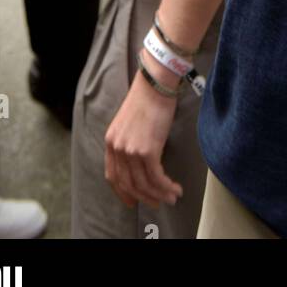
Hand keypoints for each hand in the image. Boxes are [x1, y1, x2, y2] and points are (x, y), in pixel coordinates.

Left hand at [104, 65, 182, 208]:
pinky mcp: (147, 150)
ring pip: (143, 184)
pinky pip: (156, 177)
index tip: (133, 201)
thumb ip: (130, 141)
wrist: (156, 83)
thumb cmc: (148, 98)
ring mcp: (131, 150)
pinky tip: (175, 188)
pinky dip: (166, 186)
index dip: (123, 192)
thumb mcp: (130, 122)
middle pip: (128, 184)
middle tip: (158, 203)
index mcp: (111, 141)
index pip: (113, 175)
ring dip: (159, 194)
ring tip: (172, 198)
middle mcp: (118, 148)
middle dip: (144, 197)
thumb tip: (143, 160)